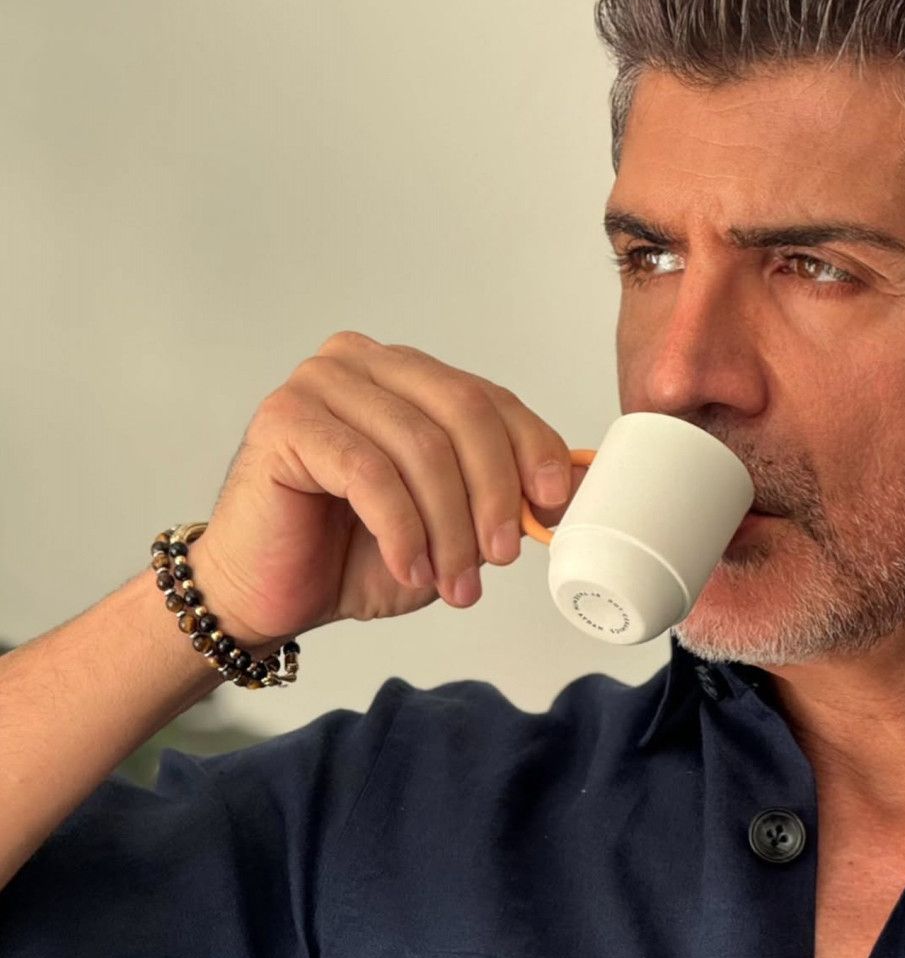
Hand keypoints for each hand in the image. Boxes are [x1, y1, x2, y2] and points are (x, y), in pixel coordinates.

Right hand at [184, 331, 584, 649]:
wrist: (273, 593)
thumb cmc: (357, 554)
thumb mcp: (455, 526)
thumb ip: (507, 498)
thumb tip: (579, 481)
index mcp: (409, 376)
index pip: (490, 397)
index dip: (533, 450)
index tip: (552, 505)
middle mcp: (365, 364)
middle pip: (463, 412)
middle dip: (494, 492)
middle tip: (502, 555)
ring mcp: (320, 385)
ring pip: (421, 448)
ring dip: (449, 527)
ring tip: (454, 581)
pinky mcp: (285, 421)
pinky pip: (369, 473)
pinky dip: (402, 530)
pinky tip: (410, 569)